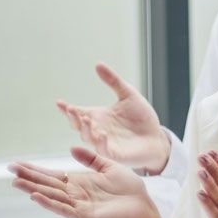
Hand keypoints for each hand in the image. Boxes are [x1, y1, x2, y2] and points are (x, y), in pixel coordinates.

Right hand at [9, 145, 157, 217]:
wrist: (144, 206)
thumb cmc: (129, 188)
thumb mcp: (109, 166)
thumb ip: (91, 158)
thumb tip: (72, 147)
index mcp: (79, 182)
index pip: (52, 175)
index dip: (35, 169)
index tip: (17, 164)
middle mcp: (74, 194)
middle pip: (47, 184)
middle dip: (28, 177)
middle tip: (10, 170)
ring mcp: (77, 206)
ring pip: (51, 196)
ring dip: (33, 189)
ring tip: (16, 183)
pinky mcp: (84, 216)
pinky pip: (63, 209)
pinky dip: (49, 203)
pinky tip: (36, 196)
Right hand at [55, 63, 170, 172]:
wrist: (157, 137)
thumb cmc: (141, 117)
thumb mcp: (128, 95)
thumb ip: (113, 81)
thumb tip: (98, 64)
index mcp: (97, 116)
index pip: (77, 112)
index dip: (67, 108)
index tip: (60, 102)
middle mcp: (97, 129)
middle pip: (78, 125)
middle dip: (73, 118)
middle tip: (72, 109)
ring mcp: (104, 143)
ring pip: (88, 138)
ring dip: (85, 129)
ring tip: (85, 119)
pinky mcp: (115, 154)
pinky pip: (104, 149)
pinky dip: (101, 142)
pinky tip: (102, 135)